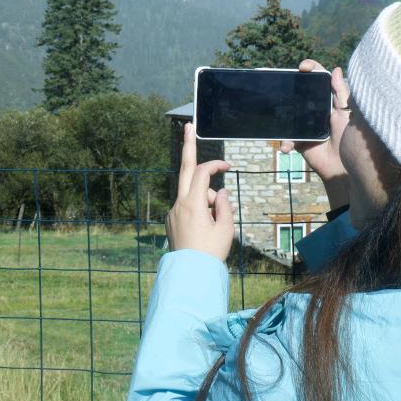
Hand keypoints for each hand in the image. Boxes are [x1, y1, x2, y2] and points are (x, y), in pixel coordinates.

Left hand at [166, 123, 233, 259]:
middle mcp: (179, 204)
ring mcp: (173, 211)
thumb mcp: (226, 229)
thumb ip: (224, 205)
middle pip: (184, 168)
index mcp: (192, 204)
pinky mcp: (171, 220)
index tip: (228, 166)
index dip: (215, 165)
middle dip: (187, 146)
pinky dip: (198, 209)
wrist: (190, 274)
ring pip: (191, 193)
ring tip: (214, 226)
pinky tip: (204, 230)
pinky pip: (187, 207)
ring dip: (205, 199)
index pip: (202, 173)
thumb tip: (219, 192)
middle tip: (188, 125)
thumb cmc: (211, 253)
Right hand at [280, 60, 350, 210]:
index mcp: (332, 102)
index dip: (312, 70)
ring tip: (273, 114)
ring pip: (289, 114)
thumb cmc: (355, 144)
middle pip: (301, 93)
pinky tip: (286, 146)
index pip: (321, 80)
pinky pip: (287, 137)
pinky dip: (285, 142)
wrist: (348, 173)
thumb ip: (343, 94)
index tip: (303, 67)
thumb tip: (335, 70)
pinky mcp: (300, 141)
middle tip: (276, 80)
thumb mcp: (352, 116)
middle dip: (288, 86)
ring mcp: (307, 126)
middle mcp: (318, 111)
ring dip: (280, 115)